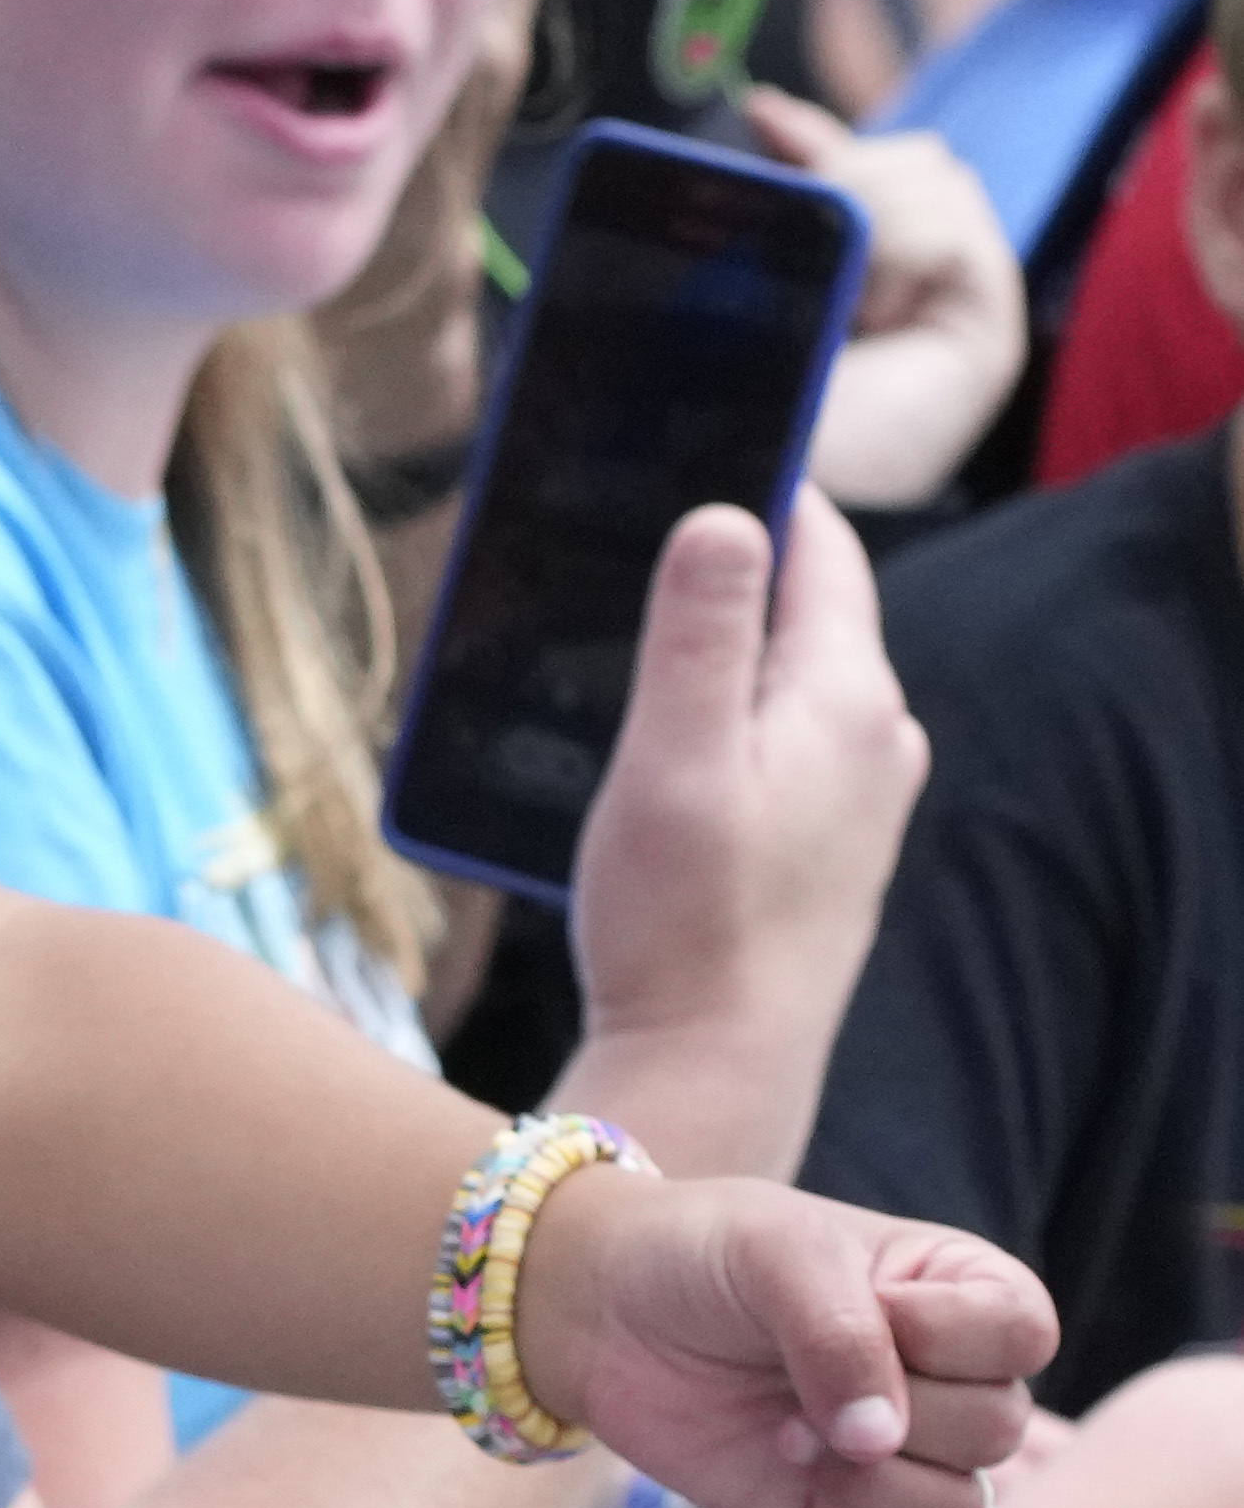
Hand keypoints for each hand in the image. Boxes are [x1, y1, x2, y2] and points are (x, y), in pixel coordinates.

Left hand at [507, 1167, 1047, 1507]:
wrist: (599, 1313)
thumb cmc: (700, 1258)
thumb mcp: (776, 1252)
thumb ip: (841, 1333)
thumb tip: (881, 1440)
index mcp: (956, 1292)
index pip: (1024, 1334)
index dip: (950, 1336)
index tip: (873, 1310)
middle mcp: (944, 1382)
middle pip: (998, 1430)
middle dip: (903, 1419)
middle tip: (797, 1396)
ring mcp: (895, 1460)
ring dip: (882, 1494)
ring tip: (790, 1447)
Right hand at [562, 492, 927, 1174]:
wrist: (716, 1064)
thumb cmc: (681, 920)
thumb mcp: (670, 762)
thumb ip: (702, 635)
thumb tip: (730, 513)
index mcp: (846, 696)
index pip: (822, 546)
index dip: (764, 485)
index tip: (693, 443)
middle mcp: (876, 735)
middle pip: (808, 609)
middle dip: (731, 571)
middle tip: (631, 544)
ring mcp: (863, 795)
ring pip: (793, 678)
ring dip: (725, 652)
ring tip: (631, 645)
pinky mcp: (832, 844)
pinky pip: (784, 741)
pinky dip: (731, 718)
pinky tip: (664, 748)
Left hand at [755, 90, 1038, 510]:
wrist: (770, 514)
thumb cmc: (731, 427)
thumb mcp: (722, 305)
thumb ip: (741, 227)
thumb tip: (753, 124)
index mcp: (830, 278)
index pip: (843, 167)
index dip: (807, 134)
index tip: (757, 116)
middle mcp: (898, 282)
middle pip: (905, 156)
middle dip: (850, 167)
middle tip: (804, 214)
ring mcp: (947, 299)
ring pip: (934, 175)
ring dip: (874, 208)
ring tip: (834, 287)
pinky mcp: (984, 324)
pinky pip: (952, 229)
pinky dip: (901, 246)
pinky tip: (866, 306)